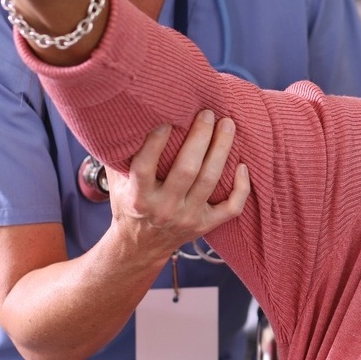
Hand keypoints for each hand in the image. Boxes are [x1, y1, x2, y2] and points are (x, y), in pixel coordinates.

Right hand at [106, 110, 248, 261]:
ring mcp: (188, 218)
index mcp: (138, 197)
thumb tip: (126, 117)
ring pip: (210, 181)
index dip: (155, 143)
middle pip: (187, 170)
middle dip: (200, 138)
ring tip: (227, 125)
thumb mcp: (117, 183)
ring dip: (221, 150)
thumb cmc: (130, 203)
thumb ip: (120, 155)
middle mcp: (164, 208)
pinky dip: (241, 188)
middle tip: (208, 113)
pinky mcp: (205, 225)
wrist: (141, 246)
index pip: (145, 167)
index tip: (167, 119)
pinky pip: (231, 208)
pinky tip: (243, 166)